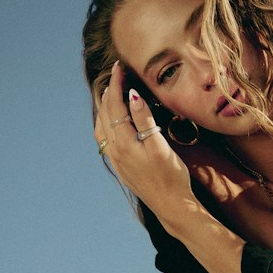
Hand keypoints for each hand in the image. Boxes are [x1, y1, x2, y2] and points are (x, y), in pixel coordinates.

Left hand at [95, 62, 190, 216]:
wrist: (171, 206)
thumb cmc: (170, 176)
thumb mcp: (159, 145)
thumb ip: (144, 119)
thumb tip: (131, 95)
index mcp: (124, 142)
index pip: (115, 105)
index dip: (117, 84)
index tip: (119, 67)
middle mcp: (116, 150)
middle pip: (105, 114)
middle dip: (110, 92)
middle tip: (116, 75)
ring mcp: (117, 160)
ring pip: (102, 127)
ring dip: (104, 108)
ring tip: (110, 94)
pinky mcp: (121, 167)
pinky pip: (105, 140)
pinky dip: (104, 124)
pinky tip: (110, 123)